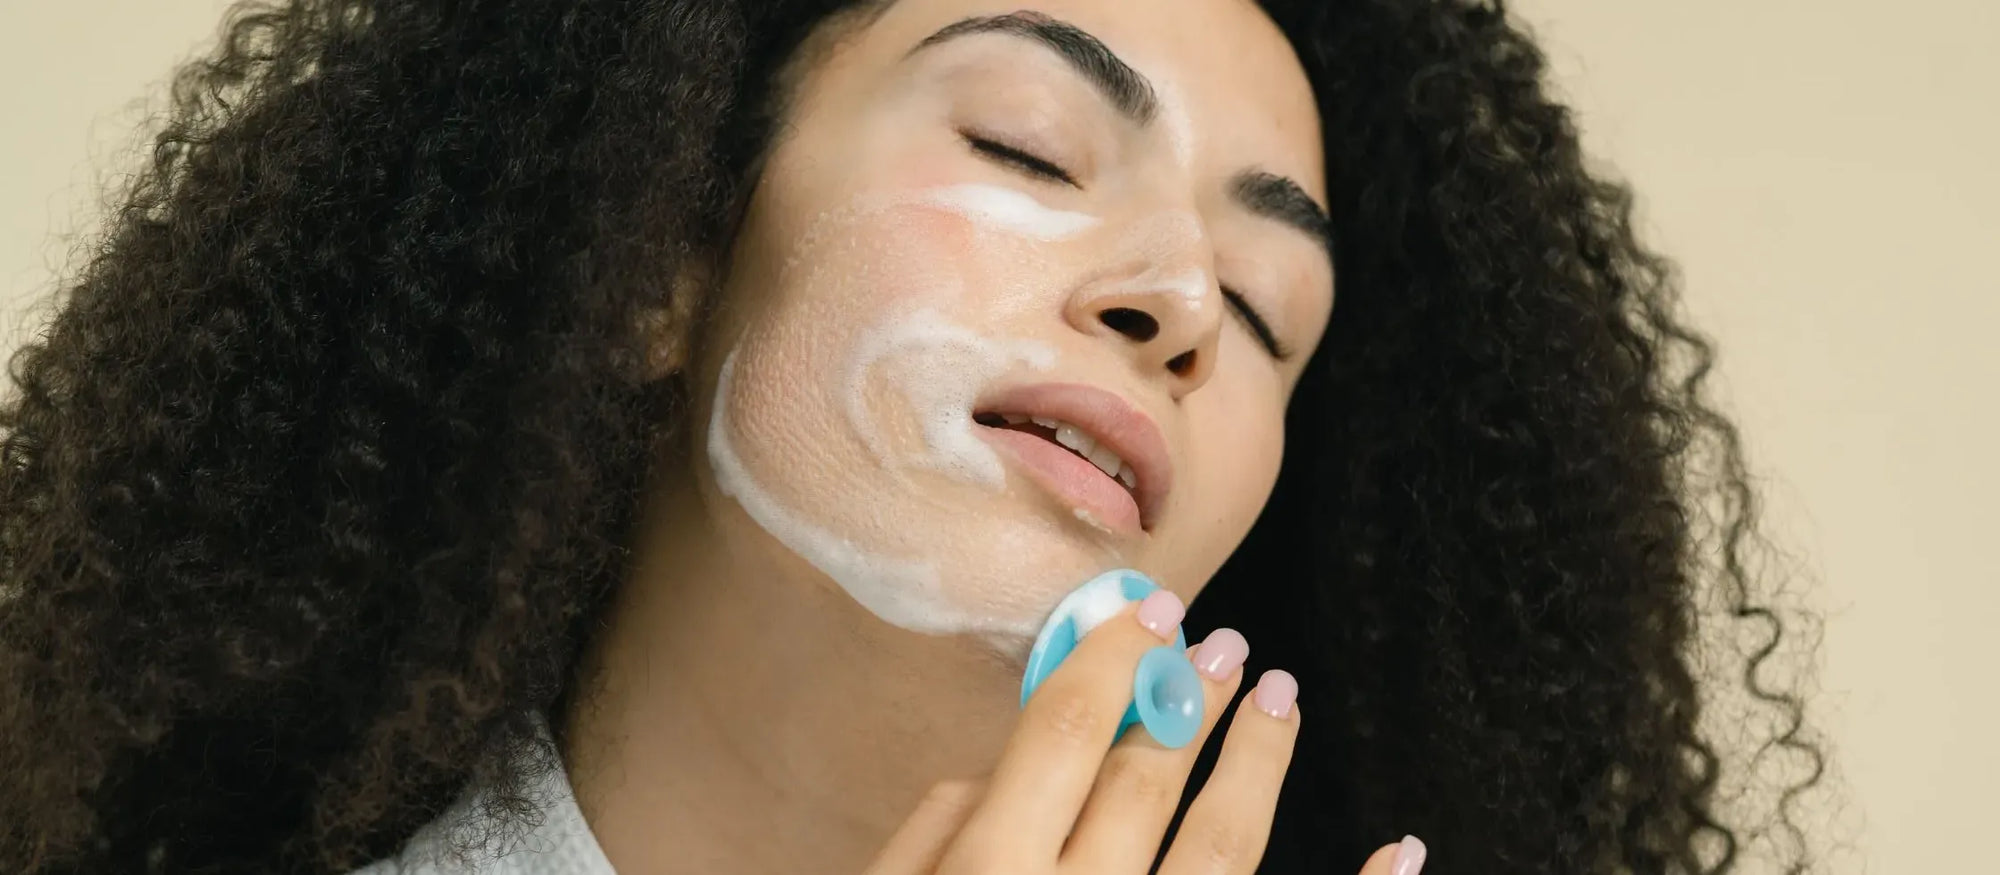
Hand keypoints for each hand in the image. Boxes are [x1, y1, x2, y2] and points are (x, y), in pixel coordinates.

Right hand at [862, 589, 1427, 873]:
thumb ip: (926, 843)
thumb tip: (993, 768)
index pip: (1061, 734)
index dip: (1111, 658)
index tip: (1147, 609)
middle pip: (1142, 778)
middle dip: (1184, 700)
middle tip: (1220, 646)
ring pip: (1223, 850)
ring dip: (1257, 763)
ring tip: (1278, 698)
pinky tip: (1403, 854)